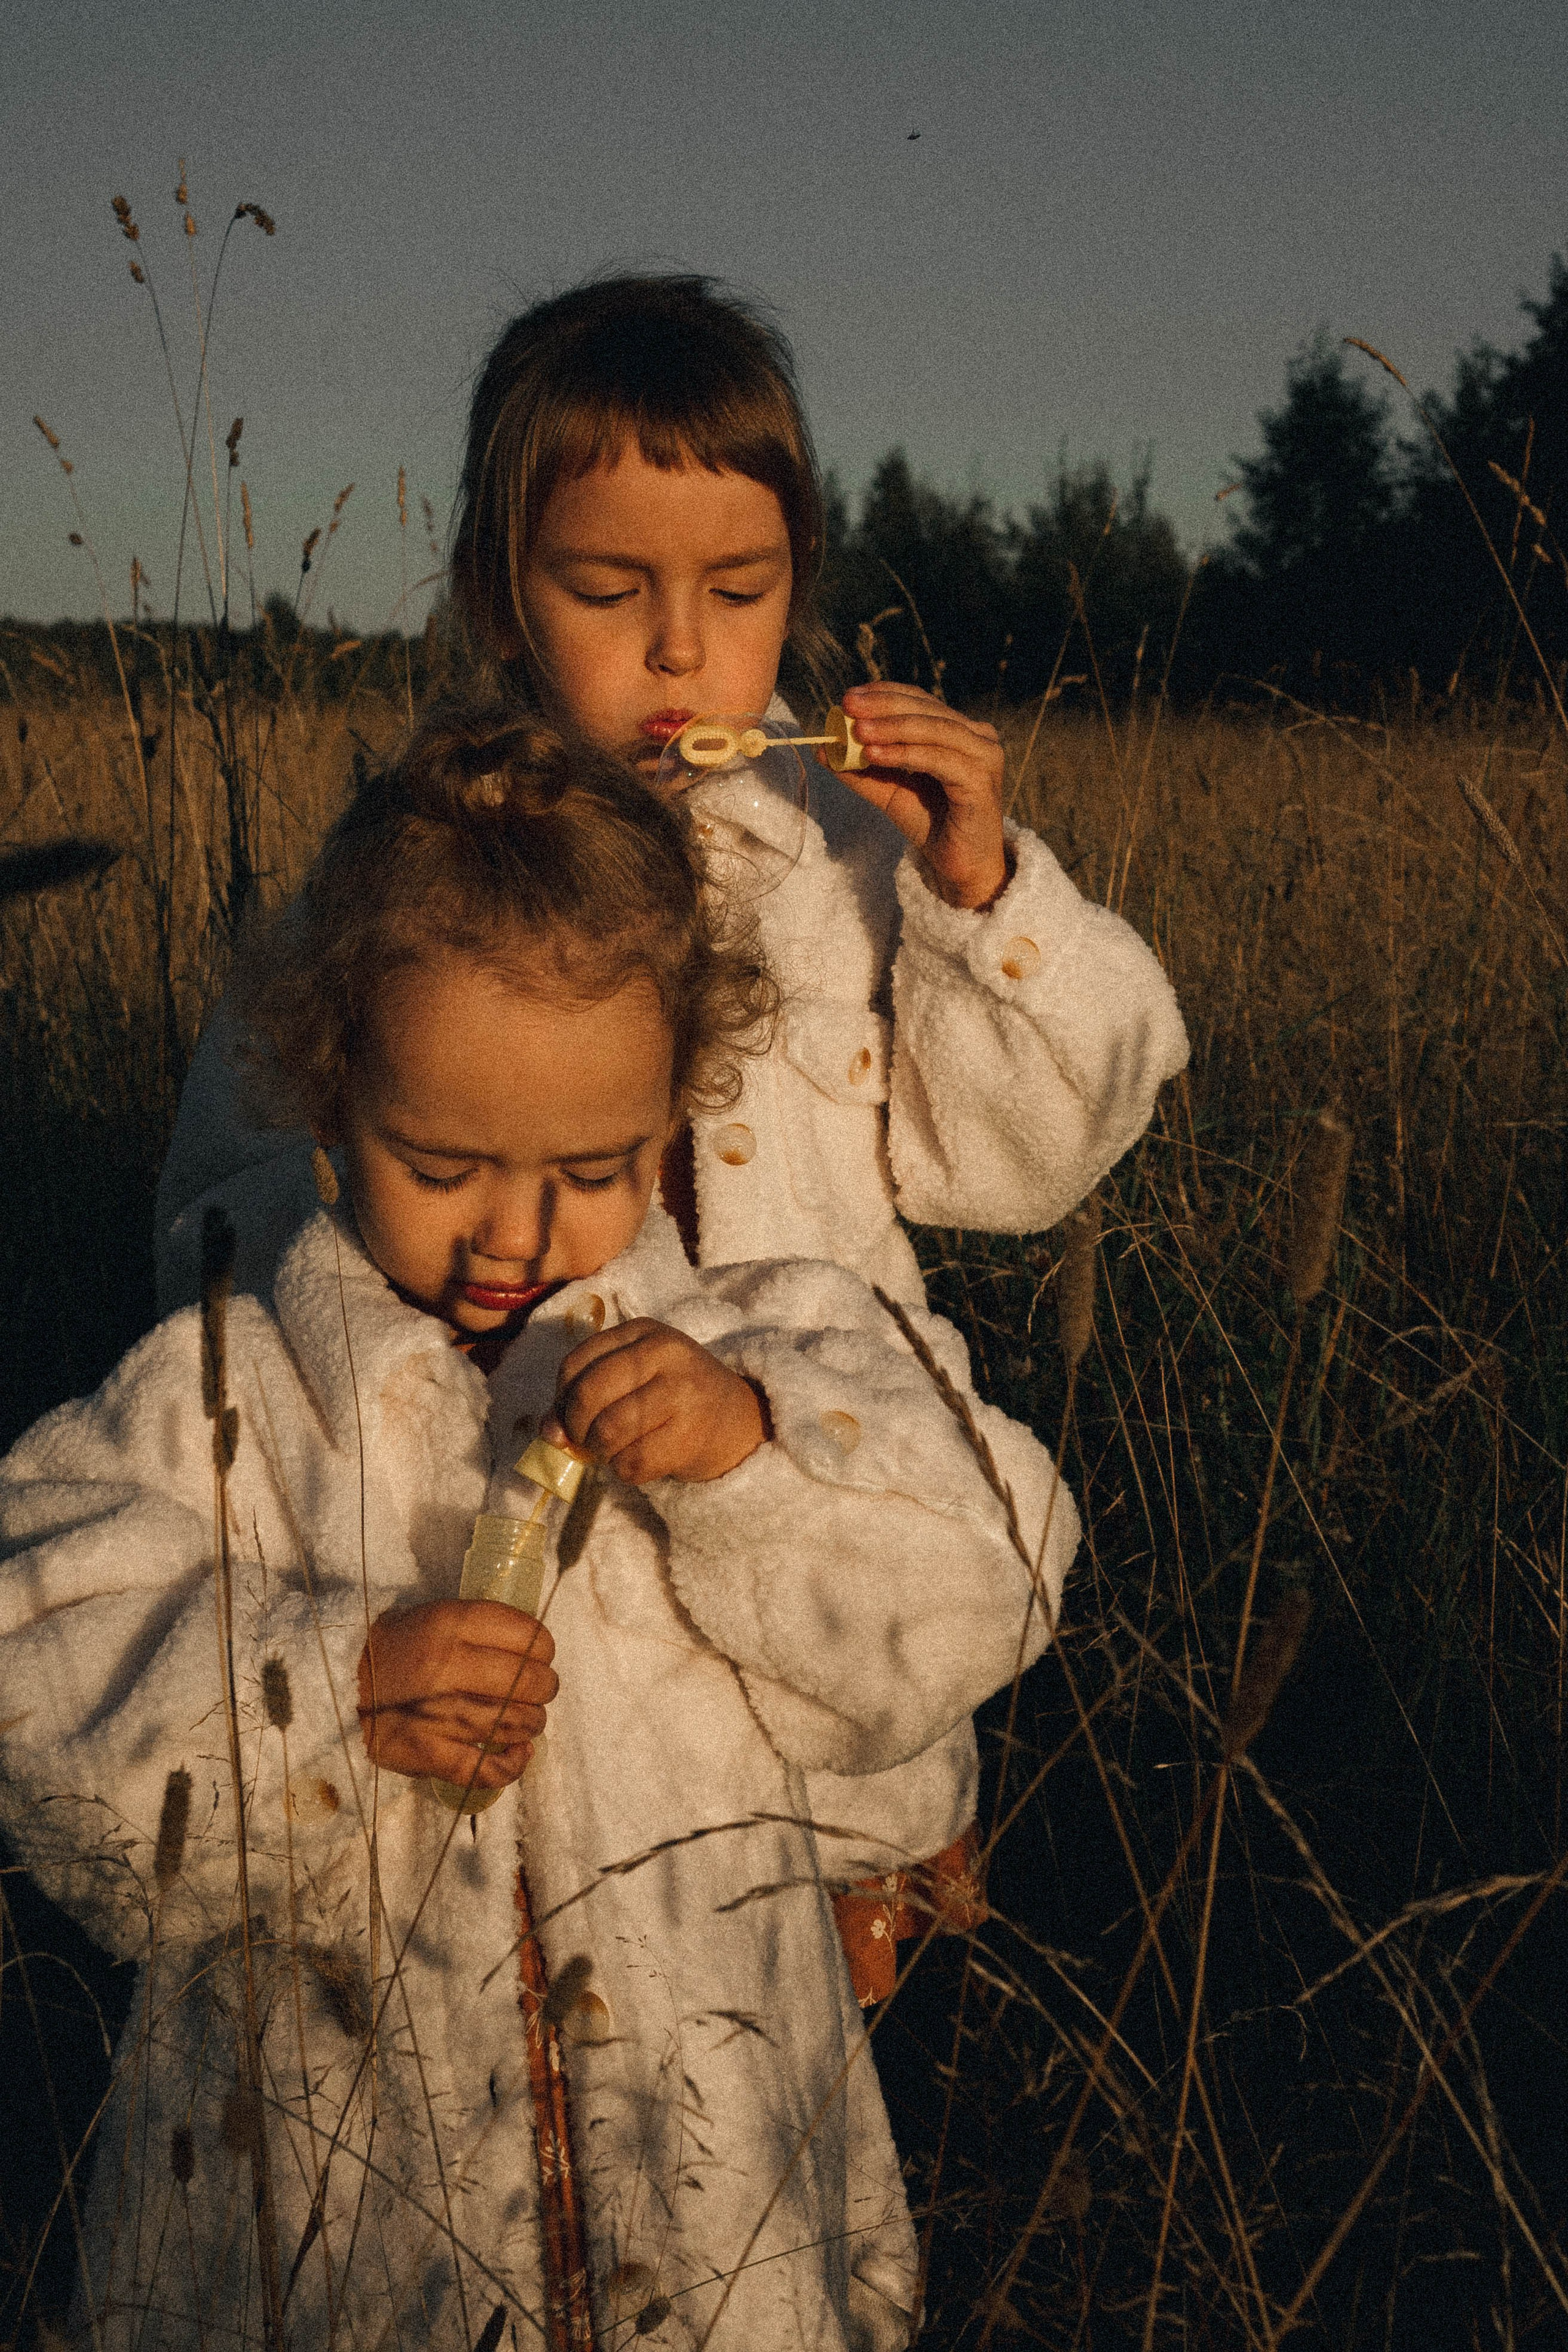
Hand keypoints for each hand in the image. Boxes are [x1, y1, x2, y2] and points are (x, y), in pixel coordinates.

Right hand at [357, 1600, 557, 1786]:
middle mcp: (446, 1666)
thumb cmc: (396, 1649)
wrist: (336, 1683)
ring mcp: (438, 1712)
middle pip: (529, 1681)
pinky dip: (512, 1764)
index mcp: (450, 1624)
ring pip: (516, 1723)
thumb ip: (482, 1628)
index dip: (544, 1648)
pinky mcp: (426, 1752)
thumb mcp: (435, 1616)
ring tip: (526, 1719)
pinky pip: (486, 1768)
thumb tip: (535, 1649)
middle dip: (544, 1687)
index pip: (528, 1635)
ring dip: (531, 1723)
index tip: (540, 1656)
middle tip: (537, 1690)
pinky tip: (519, 1753)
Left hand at [545, 1318, 767, 1483]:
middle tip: (589, 1440)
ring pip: (608, 1431)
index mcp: (644, 1332)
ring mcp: (682, 1392)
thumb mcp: (634, 1378)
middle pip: (588, 1394)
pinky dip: (625, 1471)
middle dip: (577, 1428)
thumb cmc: (675, 1399)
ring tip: (616, 1450)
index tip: (570, 1418)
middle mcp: (664, 1353)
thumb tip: (547, 1432)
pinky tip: (640, 1462)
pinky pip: (632, 1462)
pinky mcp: (691, 1435)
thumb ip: (586, 1395)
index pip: (575, 1362)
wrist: (740, 1421)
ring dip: (602, 1452)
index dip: (561, 1398)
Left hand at [838, 682, 1008, 910]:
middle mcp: (979, 736)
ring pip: (932, 730)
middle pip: (926, 709)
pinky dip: (904, 754)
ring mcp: (985, 756)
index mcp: (960, 730)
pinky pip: (938, 759)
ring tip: (857, 731)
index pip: (920, 701)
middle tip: (848, 705)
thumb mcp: (889, 791)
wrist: (960, 866)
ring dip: (891, 728)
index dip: (884, 694)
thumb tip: (824, 750)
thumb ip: (862, 770)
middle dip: (883, 706)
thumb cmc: (930, 824)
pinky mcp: (981, 781)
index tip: (849, 696)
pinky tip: (875, 755)